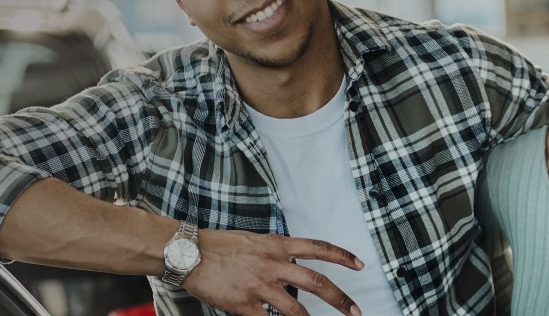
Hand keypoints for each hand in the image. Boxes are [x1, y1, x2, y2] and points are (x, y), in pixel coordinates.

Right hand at [184, 229, 364, 315]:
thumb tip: (293, 261)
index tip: (360, 264)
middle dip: (340, 300)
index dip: (342, 257)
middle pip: (317, 283)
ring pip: (296, 309)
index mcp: (277, 245)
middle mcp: (273, 264)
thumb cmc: (218, 245)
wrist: (189, 253)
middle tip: (356, 312)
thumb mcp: (254, 240)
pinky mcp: (244, 304)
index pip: (319, 248)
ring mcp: (259, 286)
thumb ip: (276, 251)